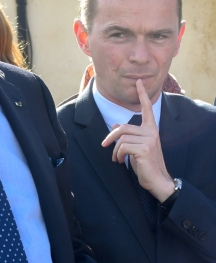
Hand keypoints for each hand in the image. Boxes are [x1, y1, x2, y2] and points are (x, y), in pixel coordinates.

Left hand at [101, 79, 174, 202]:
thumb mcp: (135, 147)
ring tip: (117, 159)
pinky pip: (123, 147)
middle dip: (110, 137)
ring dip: (115, 151)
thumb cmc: (146, 164)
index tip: (138, 82)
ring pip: (122, 139)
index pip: (147, 108)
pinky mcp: (144, 149)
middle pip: (123, 128)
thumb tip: (115, 125)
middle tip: (104, 146)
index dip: (142, 95)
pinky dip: (118, 155)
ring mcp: (149, 140)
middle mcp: (151, 132)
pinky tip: (121, 161)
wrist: (157, 180)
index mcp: (151, 129)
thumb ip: (128, 136)